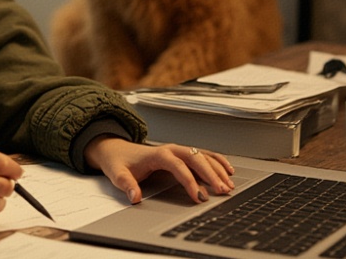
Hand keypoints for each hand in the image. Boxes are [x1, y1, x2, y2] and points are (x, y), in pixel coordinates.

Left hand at [83, 136, 234, 204]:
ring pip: (202, 155)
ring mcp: (177, 150)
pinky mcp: (182, 154)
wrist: (117, 149)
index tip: (198, 195)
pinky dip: (217, 161)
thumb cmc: (120, 162)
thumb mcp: (118, 174)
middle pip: (195, 158)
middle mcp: (170, 149)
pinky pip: (203, 154)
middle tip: (222, 191)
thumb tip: (134, 196)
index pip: (178, 166)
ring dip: (217, 168)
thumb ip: (126, 185)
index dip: (189, 180)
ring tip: (228, 184)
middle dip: (210, 174)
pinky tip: (228, 170)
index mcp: (157, 154)